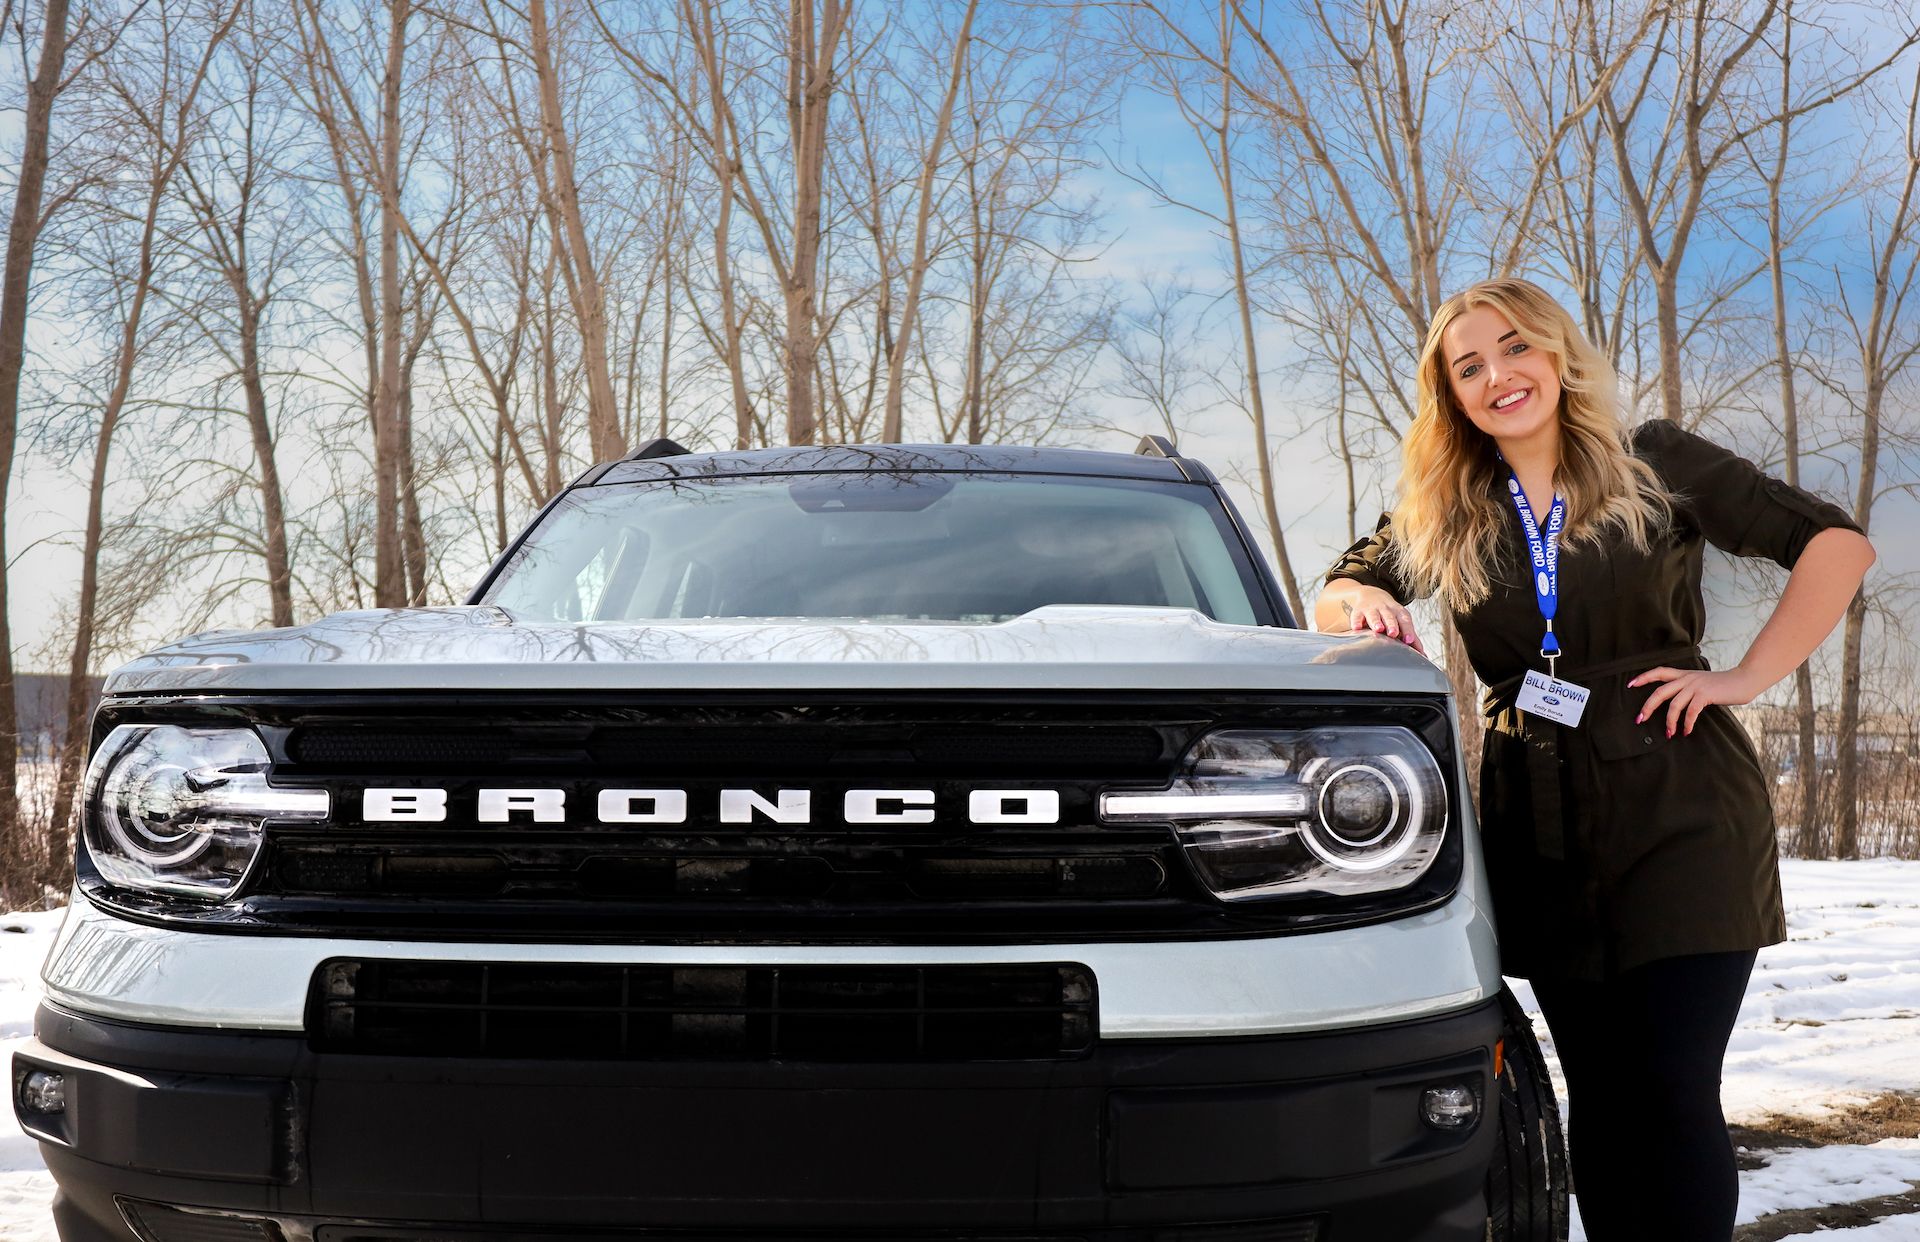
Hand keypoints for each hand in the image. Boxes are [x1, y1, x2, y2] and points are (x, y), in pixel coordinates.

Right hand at [1336, 586, 1426, 654]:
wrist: (1372, 596)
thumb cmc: (1390, 614)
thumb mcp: (1402, 621)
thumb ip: (1411, 638)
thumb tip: (1424, 655)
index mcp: (1399, 613)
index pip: (1405, 621)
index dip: (1407, 630)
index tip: (1409, 640)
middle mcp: (1386, 609)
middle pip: (1390, 617)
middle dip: (1392, 624)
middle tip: (1394, 633)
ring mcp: (1372, 609)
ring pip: (1374, 615)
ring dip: (1376, 622)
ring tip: (1378, 629)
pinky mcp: (1358, 611)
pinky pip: (1357, 616)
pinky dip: (1356, 622)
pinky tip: (1356, 628)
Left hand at [1627, 666, 1763, 736]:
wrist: (1743, 680)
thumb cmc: (1722, 685)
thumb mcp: (1701, 682)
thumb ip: (1687, 689)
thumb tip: (1674, 705)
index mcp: (1684, 674)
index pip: (1659, 672)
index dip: (1644, 677)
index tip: (1630, 684)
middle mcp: (1687, 678)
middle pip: (1660, 692)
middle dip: (1648, 706)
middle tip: (1640, 719)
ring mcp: (1695, 686)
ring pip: (1674, 705)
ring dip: (1670, 722)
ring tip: (1669, 733)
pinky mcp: (1705, 694)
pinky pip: (1690, 712)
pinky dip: (1687, 723)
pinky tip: (1686, 731)